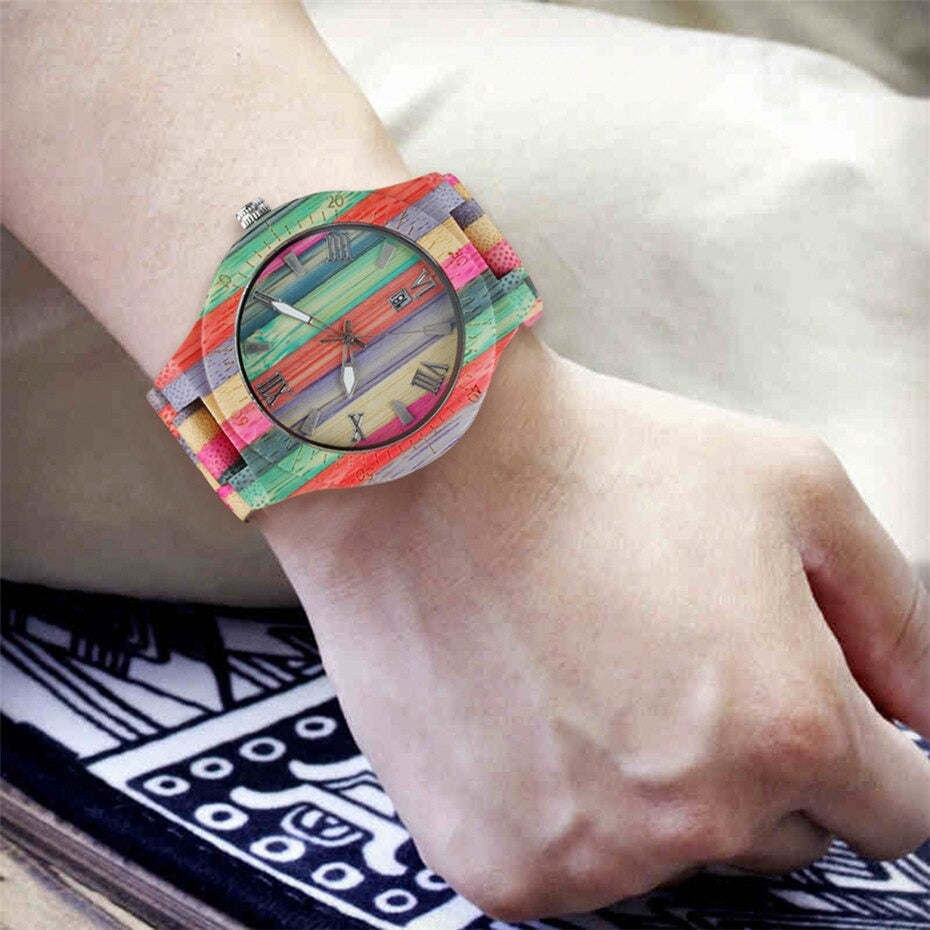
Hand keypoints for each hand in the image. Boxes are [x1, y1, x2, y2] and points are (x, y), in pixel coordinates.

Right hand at [258, 327, 929, 919]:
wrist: (418, 470)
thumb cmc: (596, 460)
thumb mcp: (792, 486)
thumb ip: (898, 616)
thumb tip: (924, 711)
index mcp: (786, 726)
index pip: (898, 812)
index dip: (870, 754)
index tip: (814, 713)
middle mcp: (692, 815)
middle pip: (782, 835)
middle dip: (756, 761)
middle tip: (675, 657)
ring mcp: (587, 855)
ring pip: (674, 855)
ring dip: (656, 786)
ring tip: (591, 670)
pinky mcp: (496, 866)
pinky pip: (575, 863)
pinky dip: (567, 804)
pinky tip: (532, 709)